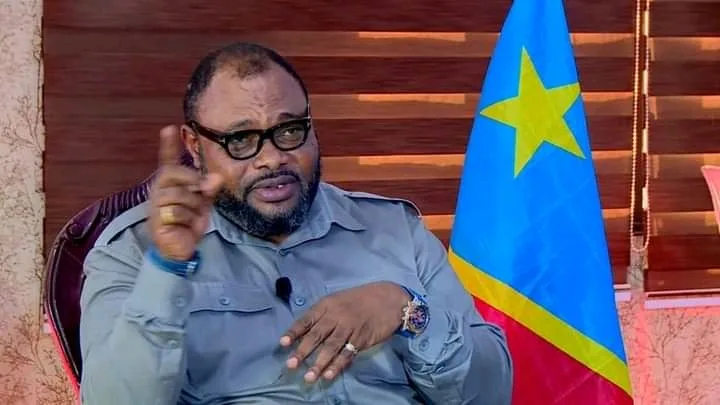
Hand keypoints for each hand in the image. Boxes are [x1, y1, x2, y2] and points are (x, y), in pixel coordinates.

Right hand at [148, 125, 223, 260]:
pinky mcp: (156, 219)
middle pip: (171, 173)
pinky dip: (188, 220)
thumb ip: (209, 189)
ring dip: (193, 206)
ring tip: (193, 217)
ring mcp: (155, 205)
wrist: (182, 249)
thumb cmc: (189, 223)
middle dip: (191, 180)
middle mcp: (159, 190)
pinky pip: (176, 212)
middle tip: (203, 190)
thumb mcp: (204, 204)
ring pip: (178, 194)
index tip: (169, 128)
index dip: (168, 146)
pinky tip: (185, 226)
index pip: (168, 161)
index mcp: (171, 184)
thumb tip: (216, 177)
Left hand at [280, 282, 410, 382]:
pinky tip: (329, 375)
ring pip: (330, 347)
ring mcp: (349, 327)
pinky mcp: (361, 338)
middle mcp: (336, 316)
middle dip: (302, 351)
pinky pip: (347, 353)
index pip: (307, 319)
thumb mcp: (338, 300)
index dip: (294, 331)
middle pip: (316, 335)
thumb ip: (322, 314)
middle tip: (290, 365)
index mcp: (327, 305)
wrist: (390, 299)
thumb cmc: (361, 299)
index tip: (282, 343)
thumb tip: (304, 332)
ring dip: (319, 364)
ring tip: (308, 377)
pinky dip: (338, 365)